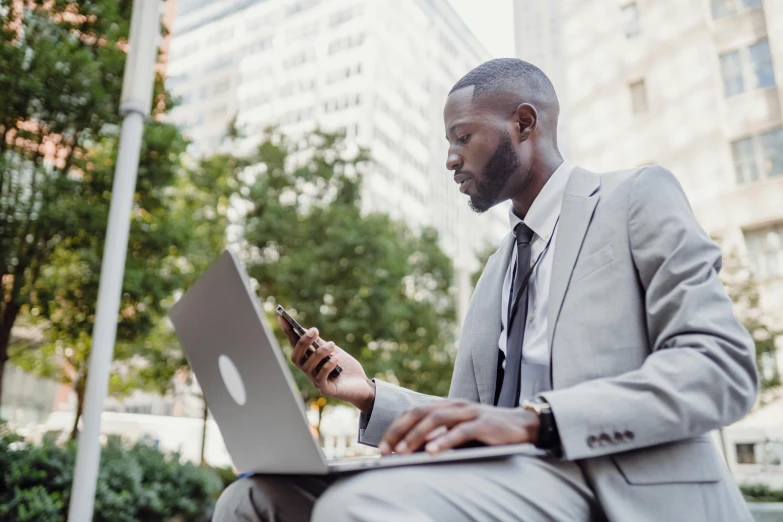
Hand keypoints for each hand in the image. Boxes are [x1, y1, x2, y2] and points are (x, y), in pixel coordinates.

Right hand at [278, 317, 374, 412]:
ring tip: (332, 344)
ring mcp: (316, 381)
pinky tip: (336, 358)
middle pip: (296, 358)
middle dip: (303, 343)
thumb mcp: (332, 350)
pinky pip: (320, 378)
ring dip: (320, 353)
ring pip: (308, 366)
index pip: (295, 345)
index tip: (283, 318)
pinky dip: (327, 366)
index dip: (288, 333)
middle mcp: (309, 371)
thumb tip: (305, 330)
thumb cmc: (345, 366)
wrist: (361, 384)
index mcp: (309, 359)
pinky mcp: (326, 389)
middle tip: (315, 330)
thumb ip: (320, 343)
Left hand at [378, 400, 538, 455]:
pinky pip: (460, 431)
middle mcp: (456, 405)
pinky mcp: (484, 423)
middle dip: (400, 431)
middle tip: (387, 450)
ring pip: (437, 419)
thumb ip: (440, 439)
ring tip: (403, 451)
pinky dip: (444, 441)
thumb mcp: (461, 434)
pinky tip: (432, 452)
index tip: (383, 447)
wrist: (524, 426)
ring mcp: (470, 412)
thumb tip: (413, 454)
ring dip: (417, 436)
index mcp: (448, 406)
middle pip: (421, 413)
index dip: (397, 428)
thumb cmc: (489, 433)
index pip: (415, 412)